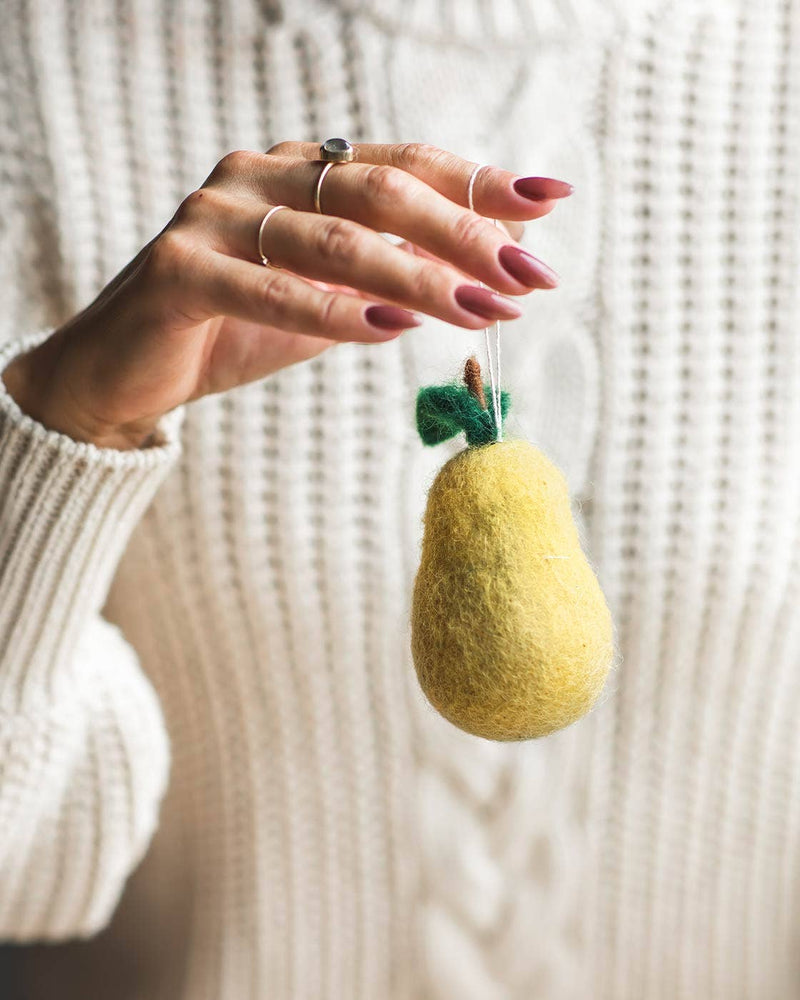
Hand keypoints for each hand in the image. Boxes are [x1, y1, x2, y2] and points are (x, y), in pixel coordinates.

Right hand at [2, 142, 569, 449]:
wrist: (130, 370)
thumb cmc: (235, 328)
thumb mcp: (328, 299)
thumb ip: (391, 273)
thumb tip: (487, 262)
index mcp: (298, 173)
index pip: (404, 164)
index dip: (478, 182)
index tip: (549, 201)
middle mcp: (259, 178)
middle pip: (381, 191)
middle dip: (466, 235)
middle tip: (530, 275)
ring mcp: (214, 217)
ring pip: (335, 239)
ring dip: (419, 278)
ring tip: (483, 309)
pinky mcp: (179, 270)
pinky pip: (270, 289)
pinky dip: (335, 312)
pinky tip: (393, 330)